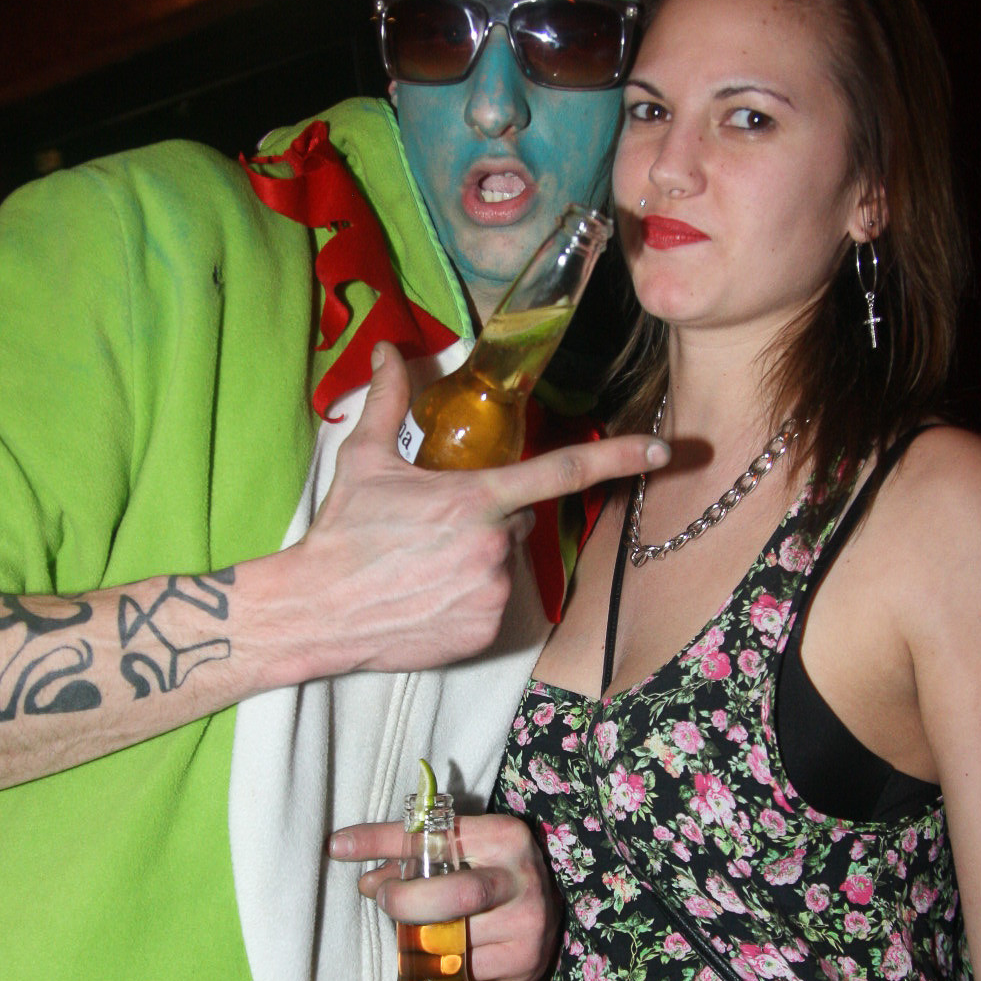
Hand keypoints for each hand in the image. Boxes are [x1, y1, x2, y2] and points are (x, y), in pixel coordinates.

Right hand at [298, 342, 668, 675]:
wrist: (319, 609)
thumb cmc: (344, 532)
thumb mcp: (365, 460)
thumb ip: (388, 400)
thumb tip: (386, 350)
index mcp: (476, 499)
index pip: (562, 472)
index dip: (619, 459)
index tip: (661, 452)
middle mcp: (493, 546)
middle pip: (517, 523)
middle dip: (488, 520)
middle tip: (433, 530)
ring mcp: (492, 592)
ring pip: (504, 565)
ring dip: (477, 561)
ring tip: (424, 567)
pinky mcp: (483, 631)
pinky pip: (492, 606)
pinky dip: (469, 600)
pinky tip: (427, 597)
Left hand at [329, 811, 561, 980]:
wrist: (547, 906)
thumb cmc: (490, 868)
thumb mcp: (458, 845)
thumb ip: (408, 850)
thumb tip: (354, 866)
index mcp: (503, 836)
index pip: (435, 837)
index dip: (383, 842)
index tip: (341, 846)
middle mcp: (520, 879)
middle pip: (452, 896)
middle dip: (406, 901)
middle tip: (383, 898)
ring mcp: (526, 924)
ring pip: (452, 939)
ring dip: (419, 935)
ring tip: (417, 925)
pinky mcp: (524, 961)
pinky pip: (463, 969)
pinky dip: (443, 961)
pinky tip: (445, 949)